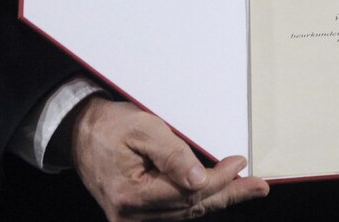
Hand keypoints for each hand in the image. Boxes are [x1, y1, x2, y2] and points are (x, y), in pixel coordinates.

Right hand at [70, 97, 268, 219]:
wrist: (80, 134)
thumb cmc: (110, 126)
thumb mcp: (142, 128)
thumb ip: (172, 154)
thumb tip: (200, 179)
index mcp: (132, 195)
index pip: (188, 192)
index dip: (219, 179)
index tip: (240, 163)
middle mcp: (131, 215)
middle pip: (191, 208)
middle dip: (228, 194)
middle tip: (258, 186)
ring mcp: (132, 219)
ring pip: (185, 213)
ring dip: (216, 200)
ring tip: (246, 189)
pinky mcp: (134, 215)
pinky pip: (173, 212)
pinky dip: (197, 202)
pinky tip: (217, 193)